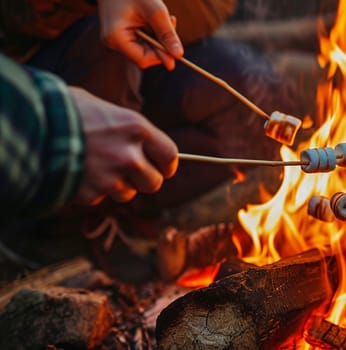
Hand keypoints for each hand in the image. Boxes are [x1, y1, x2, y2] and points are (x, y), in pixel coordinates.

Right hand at [69, 87, 177, 204]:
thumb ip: (124, 127)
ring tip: (98, 168)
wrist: (30, 127)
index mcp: (137, 128)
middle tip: (133, 174)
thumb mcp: (103, 108)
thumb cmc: (64, 108)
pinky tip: (79, 172)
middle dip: (145, 180)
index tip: (164, 168)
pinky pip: (100, 198)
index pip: (170, 154)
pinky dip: (92, 190)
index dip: (167, 164)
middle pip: (154, 182)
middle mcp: (129, 155)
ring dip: (118, 186)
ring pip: (128, 194)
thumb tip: (137, 139)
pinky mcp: (91, 194)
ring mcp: (111, 177)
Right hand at [98, 0, 182, 69]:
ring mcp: (116, 39)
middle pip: (145, 55)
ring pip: (146, 48)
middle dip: (162, 43)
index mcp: (115, 38)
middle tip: (172, 21)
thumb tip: (178, 56)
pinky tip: (156, 18)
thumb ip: (167, 34)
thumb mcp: (154, 11)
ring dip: (160, 36)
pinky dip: (153, 32)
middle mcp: (113, 43)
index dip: (162, 56)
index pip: (143, 60)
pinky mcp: (122, 34)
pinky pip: (142, 40)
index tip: (177, 46)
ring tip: (166, 17)